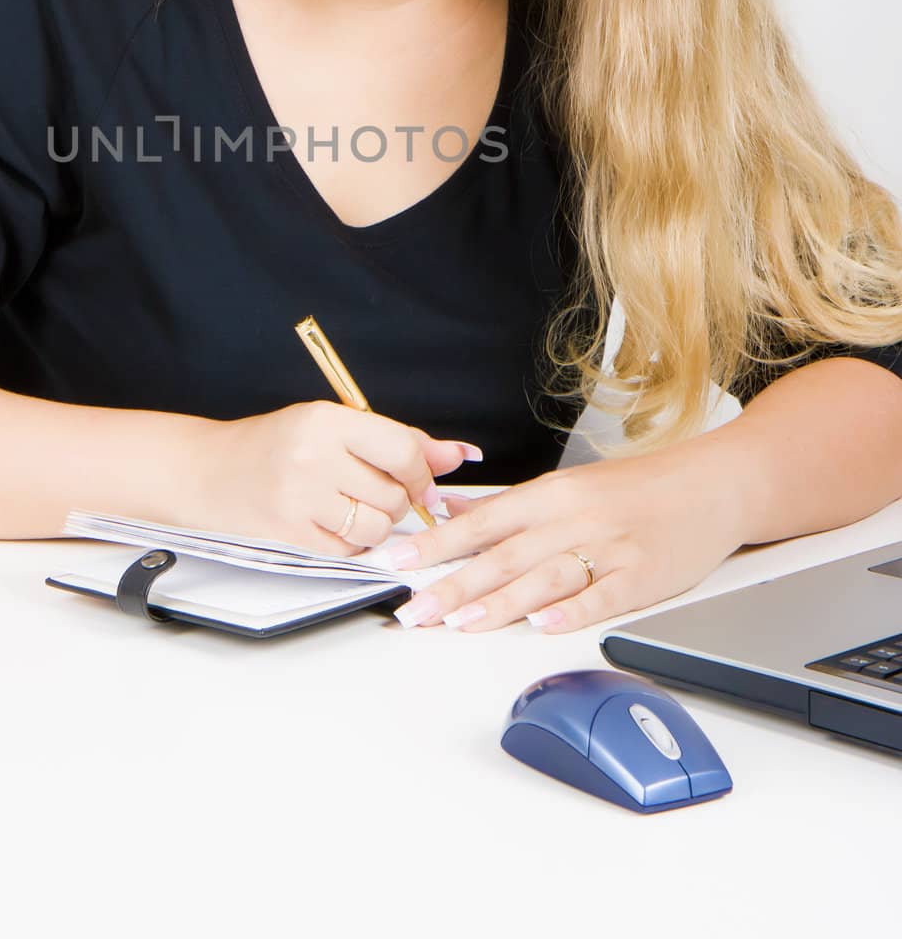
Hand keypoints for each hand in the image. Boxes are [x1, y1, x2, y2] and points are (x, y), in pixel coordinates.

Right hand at [196, 400, 481, 554]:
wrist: (207, 471)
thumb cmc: (274, 445)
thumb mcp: (332, 425)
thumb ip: (398, 440)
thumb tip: (460, 454)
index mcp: (327, 419)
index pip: (402, 449)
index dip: (423, 472)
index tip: (422, 483)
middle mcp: (313, 455)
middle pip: (393, 493)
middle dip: (395, 500)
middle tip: (371, 491)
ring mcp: (300, 497)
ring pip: (378, 526)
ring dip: (376, 525)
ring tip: (351, 508)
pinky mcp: (290, 533)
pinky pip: (350, 549)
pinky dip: (352, 543)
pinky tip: (331, 524)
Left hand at [378, 438, 747, 632]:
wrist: (710, 485)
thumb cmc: (637, 489)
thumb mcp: (566, 487)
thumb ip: (507, 506)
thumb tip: (449, 509)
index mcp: (551, 495)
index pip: (481, 521)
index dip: (436, 544)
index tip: (398, 562)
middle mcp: (573, 519)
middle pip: (503, 555)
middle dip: (452, 584)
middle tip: (413, 609)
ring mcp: (608, 548)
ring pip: (543, 576)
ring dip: (498, 602)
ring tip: (460, 623)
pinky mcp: (642, 576)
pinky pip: (601, 595)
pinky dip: (570, 611)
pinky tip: (542, 624)